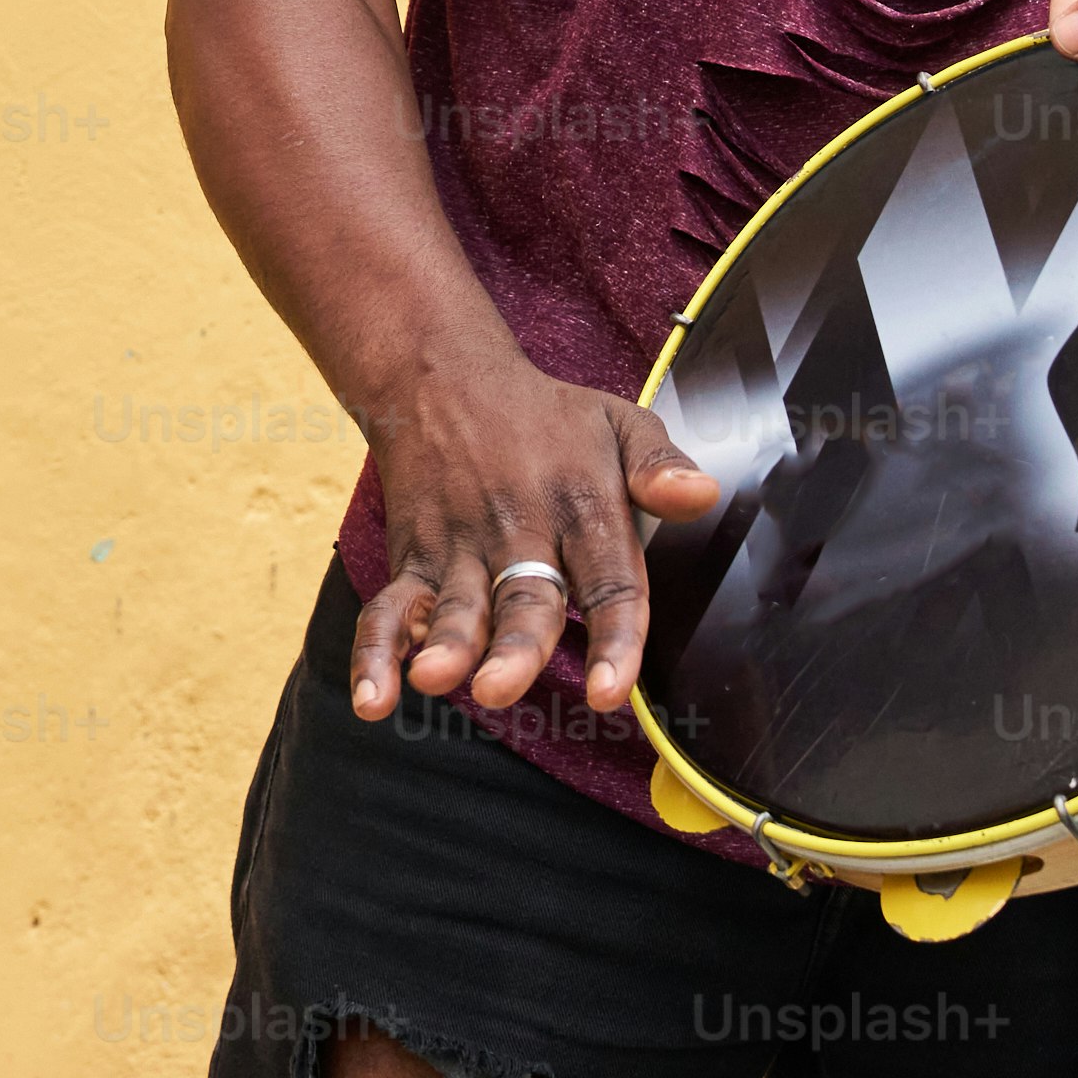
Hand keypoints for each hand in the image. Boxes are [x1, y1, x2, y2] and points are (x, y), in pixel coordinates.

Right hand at [350, 347, 722, 722]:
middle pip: (521, 599)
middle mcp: (519, 532)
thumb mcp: (619, 421)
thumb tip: (702, 494)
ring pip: (455, 606)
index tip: (609, 693)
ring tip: (435, 678)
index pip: (607, 583)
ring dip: (445, 644)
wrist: (442, 377)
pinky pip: (390, 608)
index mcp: (582, 507)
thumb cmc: (546, 416)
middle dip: (512, 646)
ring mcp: (460, 547)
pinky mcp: (415, 557)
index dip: (612, 640)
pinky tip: (375, 700)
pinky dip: (376, 653)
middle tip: (499, 687)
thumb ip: (660, 464)